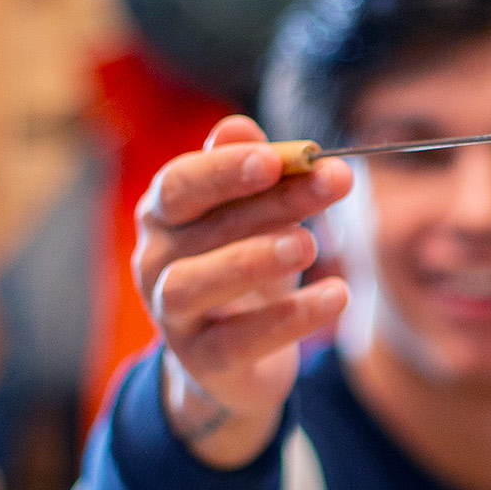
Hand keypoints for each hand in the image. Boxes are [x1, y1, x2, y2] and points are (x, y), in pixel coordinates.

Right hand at [133, 115, 354, 467]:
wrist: (232, 362)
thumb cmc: (240, 268)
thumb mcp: (250, 218)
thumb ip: (250, 173)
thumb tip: (241, 127)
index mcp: (163, 216)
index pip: (181, 183)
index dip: (225, 168)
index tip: (281, 158)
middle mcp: (154, 261)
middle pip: (204, 226)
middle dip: (270, 201)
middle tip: (332, 182)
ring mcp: (171, 315)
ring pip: (197, 284)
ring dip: (255, 259)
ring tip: (310, 244)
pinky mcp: (202, 360)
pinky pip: (239, 339)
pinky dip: (290, 318)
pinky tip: (337, 295)